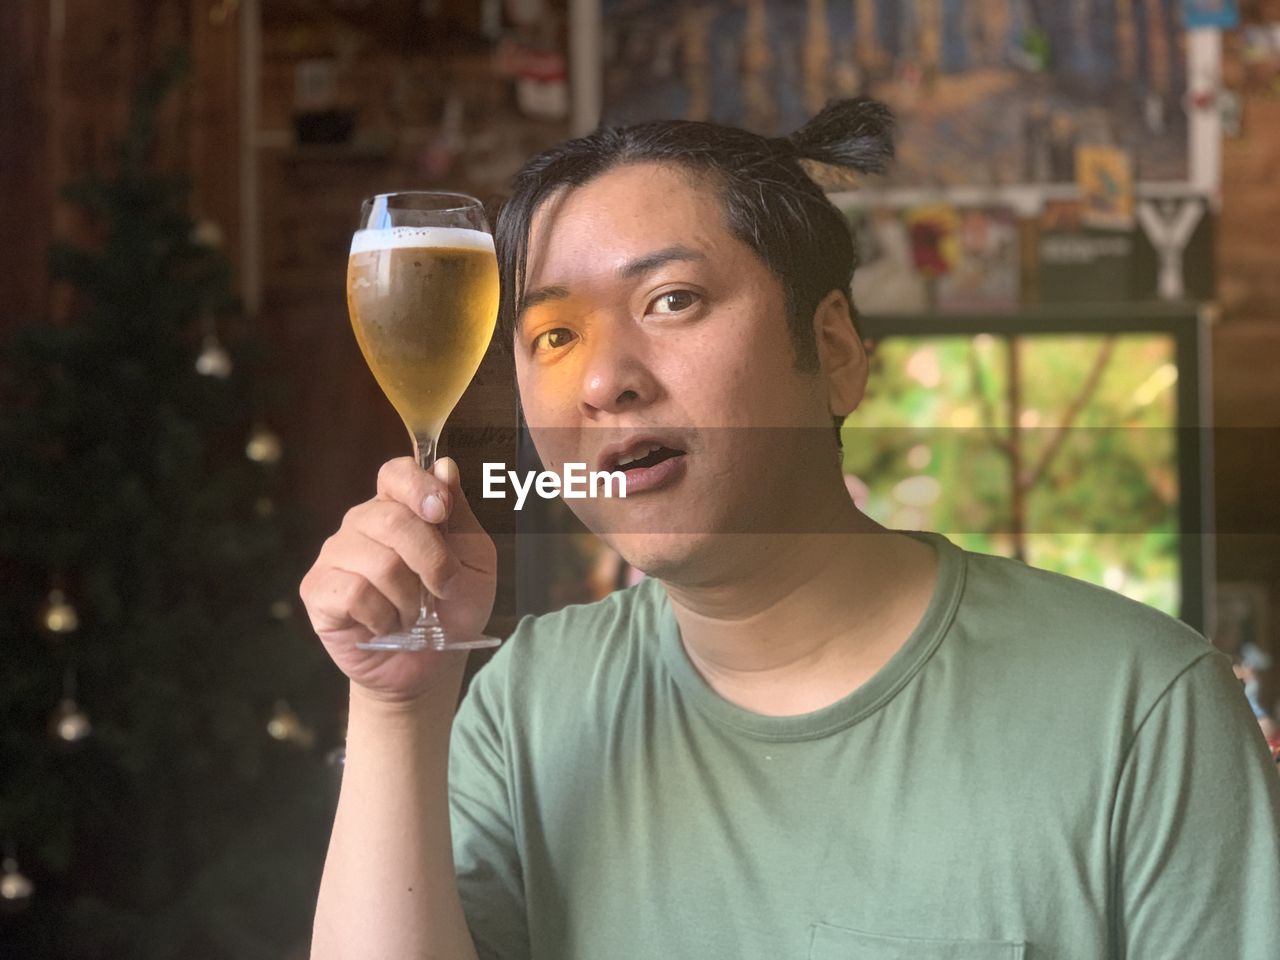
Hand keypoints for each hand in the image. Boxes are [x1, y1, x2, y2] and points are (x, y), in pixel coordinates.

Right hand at [299, 456, 497, 704]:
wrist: (431, 665)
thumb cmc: (452, 608)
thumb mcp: (475, 561)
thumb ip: (460, 516)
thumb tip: (444, 466)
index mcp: (400, 508)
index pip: (397, 473)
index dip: (418, 487)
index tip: (441, 513)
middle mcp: (362, 523)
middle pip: (391, 519)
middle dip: (432, 561)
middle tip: (442, 589)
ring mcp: (335, 555)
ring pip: (378, 562)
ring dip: (410, 598)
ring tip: (411, 613)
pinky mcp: (318, 590)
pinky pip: (354, 593)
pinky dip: (384, 617)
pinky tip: (385, 625)